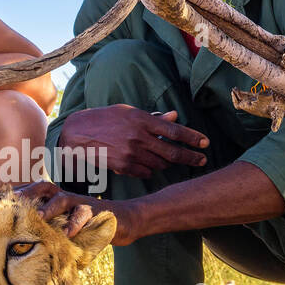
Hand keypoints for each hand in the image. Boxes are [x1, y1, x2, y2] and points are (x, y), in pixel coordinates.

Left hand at [16, 181, 143, 245]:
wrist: (124, 220)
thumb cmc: (91, 227)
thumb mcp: (68, 228)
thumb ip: (52, 232)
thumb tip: (28, 248)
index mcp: (57, 200)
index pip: (33, 193)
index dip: (17, 194)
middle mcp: (67, 198)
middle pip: (43, 188)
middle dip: (27, 193)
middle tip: (11, 204)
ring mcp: (81, 203)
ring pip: (62, 198)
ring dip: (48, 207)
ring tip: (37, 217)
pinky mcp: (96, 211)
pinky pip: (84, 215)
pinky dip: (75, 224)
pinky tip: (68, 234)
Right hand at [59, 105, 207, 176]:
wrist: (79, 133)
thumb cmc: (106, 118)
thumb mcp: (130, 112)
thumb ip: (153, 118)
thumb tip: (174, 116)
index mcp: (142, 120)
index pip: (174, 130)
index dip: (192, 138)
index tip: (205, 143)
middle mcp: (138, 137)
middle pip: (172, 152)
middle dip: (191, 157)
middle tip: (202, 160)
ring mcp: (131, 154)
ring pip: (160, 164)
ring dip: (168, 163)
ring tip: (170, 159)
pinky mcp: (123, 166)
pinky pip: (146, 172)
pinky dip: (151, 170)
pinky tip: (149, 165)